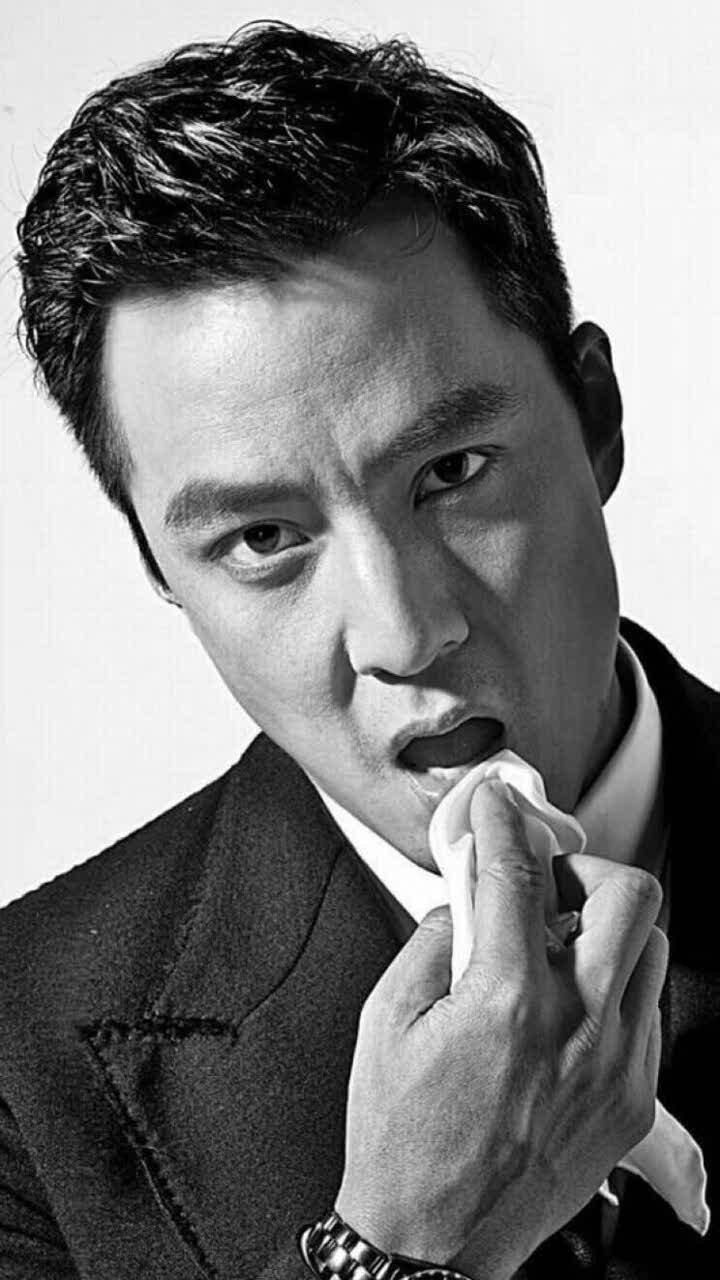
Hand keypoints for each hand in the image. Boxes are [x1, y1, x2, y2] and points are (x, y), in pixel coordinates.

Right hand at [335, 779, 666, 1278]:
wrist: (433, 1245)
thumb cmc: (401, 1138)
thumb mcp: (387, 1019)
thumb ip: (433, 937)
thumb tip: (465, 896)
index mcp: (506, 1000)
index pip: (515, 873)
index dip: (501, 820)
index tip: (496, 802)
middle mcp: (578, 1027)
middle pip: (628, 895)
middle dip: (583, 867)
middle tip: (544, 883)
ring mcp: (618, 1066)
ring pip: (651, 948)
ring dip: (604, 928)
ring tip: (556, 947)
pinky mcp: (635, 1101)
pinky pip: (646, 1010)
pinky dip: (611, 986)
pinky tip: (567, 1006)